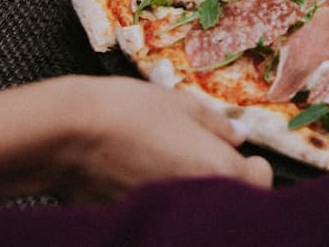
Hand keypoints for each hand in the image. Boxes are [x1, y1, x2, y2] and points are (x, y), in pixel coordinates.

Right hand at [58, 76, 273, 201]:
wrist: (69, 135)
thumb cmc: (128, 111)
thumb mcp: (182, 105)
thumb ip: (217, 124)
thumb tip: (239, 135)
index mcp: (219, 169)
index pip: (260, 180)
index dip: (253, 166)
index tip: (239, 155)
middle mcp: (199, 201)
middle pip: (233, 201)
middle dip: (227, 184)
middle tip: (205, 162)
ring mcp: (168, 216)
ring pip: (198, 211)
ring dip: (196, 197)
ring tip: (173, 170)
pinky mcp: (138, 222)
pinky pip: (166, 218)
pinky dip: (166, 207)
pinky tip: (148, 184)